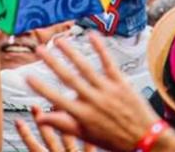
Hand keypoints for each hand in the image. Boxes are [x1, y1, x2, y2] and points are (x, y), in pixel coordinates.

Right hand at [26, 34, 162, 151]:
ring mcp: (107, 89)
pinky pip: (108, 62)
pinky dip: (100, 48)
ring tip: (59, 41)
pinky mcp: (120, 82)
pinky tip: (92, 36)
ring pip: (86, 67)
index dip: (41, 88)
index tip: (28, 76)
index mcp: (84, 116)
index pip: (57, 99)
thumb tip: (41, 117)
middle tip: (39, 50)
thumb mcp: (87, 135)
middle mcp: (93, 100)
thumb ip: (64, 124)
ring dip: (71, 52)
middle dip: (52, 63)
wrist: (145, 139)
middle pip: (69, 78)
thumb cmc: (115, 139)